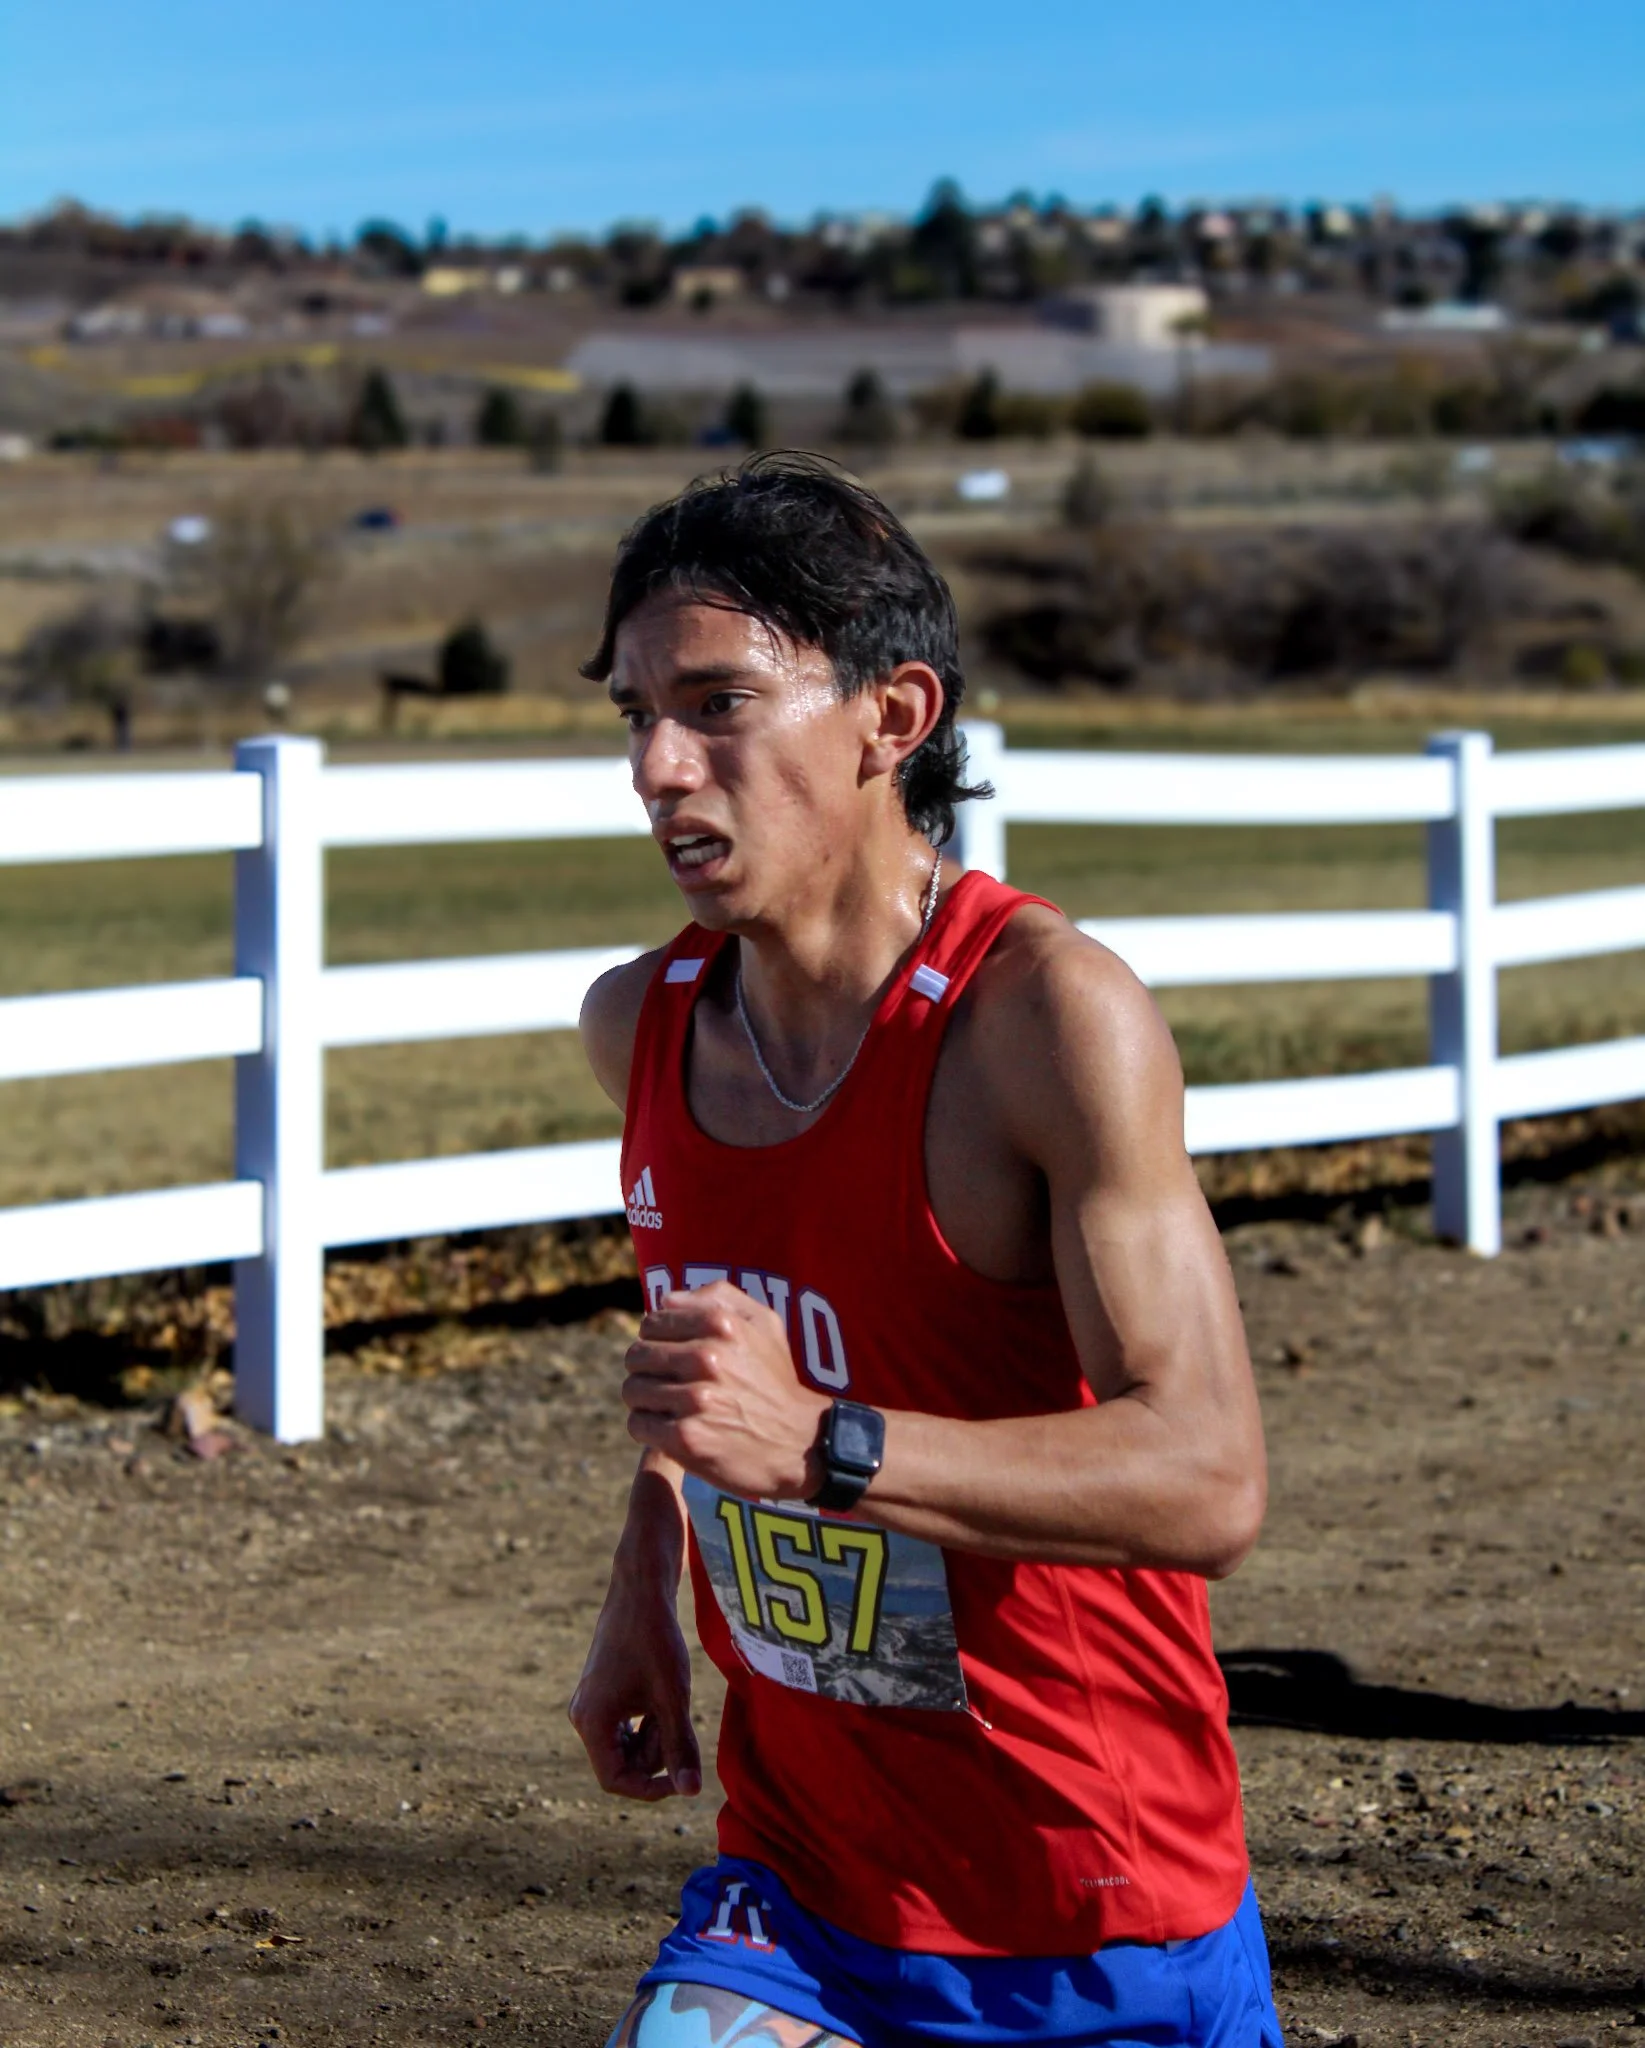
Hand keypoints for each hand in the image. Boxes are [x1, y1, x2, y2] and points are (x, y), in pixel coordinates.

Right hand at [568, 1576, 701, 1802]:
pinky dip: (648, 1722)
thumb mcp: (672, 1697)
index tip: (683, 1778)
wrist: (640, 1592)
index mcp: (592, 1722)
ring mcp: (590, 1705)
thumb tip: (691, 1793)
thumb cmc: (655, 1641)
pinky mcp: (601, 1695)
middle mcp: (583, 1717)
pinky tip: (662, 1697)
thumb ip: (679, 1747)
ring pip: (626, 1746)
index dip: (650, 1788)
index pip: (615, 1781)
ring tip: (670, 1700)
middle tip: (677, 1717)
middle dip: (656, 1752)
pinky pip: (625, 1727)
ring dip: (654, 1736)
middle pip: (622, 1763)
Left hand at [622, 1283, 829, 1501]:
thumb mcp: (765, 1325)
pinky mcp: (685, 1438)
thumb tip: (667, 1299)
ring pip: (633, 1390)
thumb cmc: (776, 1381)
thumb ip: (719, 1296)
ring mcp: (695, 1399)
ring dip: (646, 1401)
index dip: (656, 1340)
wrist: (799, 1443)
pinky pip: (638, 1424)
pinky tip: (671, 1429)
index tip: (671, 1357)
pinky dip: (649, 1429)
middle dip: (647, 1370)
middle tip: (667, 1385)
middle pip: (636, 1356)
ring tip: (669, 1408)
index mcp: (721, 1323)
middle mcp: (706, 1357)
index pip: (652, 1323)